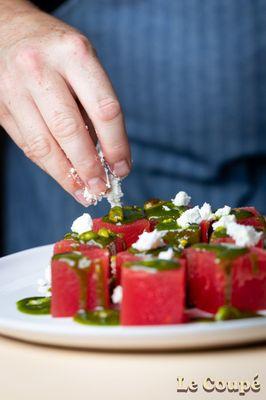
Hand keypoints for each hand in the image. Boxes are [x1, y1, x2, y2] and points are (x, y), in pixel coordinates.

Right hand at [0, 2, 130, 205]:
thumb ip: (94, 105)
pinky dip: (48, 166)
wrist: (7, 28)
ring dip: (66, 176)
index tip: (122, 169)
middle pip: (70, 131)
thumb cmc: (56, 51)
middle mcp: (41, 69)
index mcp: (74, 54)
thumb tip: (106, 156)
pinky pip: (27, 145)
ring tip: (83, 192)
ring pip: (44, 145)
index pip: (104, 109)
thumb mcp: (84, 63)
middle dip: (89, 167)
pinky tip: (63, 177)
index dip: (116, 145)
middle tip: (101, 188)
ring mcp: (14, 88)